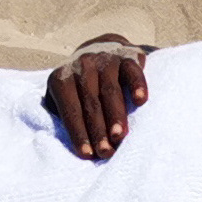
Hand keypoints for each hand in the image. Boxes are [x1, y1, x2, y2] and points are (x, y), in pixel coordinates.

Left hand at [46, 36, 151, 157]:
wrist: (101, 47)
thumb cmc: (81, 84)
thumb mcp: (64, 95)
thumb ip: (62, 114)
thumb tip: (64, 143)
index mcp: (61, 79)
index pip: (70, 110)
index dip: (78, 133)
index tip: (87, 154)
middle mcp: (81, 66)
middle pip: (90, 102)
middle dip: (98, 129)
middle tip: (105, 152)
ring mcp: (104, 59)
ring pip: (110, 90)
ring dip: (115, 115)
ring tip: (119, 136)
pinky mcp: (126, 56)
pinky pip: (132, 71)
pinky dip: (137, 85)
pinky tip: (141, 101)